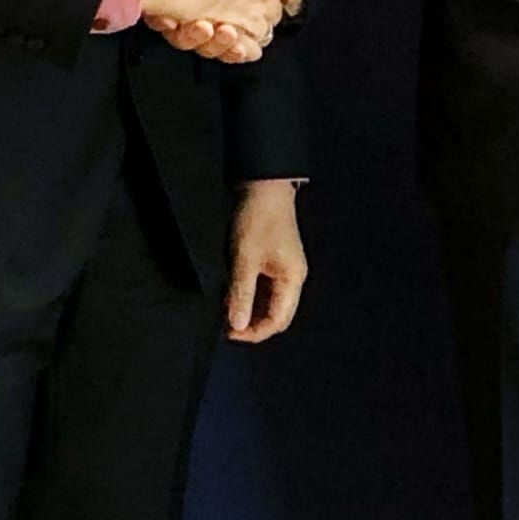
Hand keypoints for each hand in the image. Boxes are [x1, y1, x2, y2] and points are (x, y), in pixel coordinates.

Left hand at [225, 179, 308, 341]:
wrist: (262, 185)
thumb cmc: (257, 218)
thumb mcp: (244, 258)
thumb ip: (241, 294)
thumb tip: (236, 325)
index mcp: (292, 279)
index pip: (277, 321)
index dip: (254, 333)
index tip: (230, 334)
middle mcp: (292, 278)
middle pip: (275, 315)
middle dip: (252, 324)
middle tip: (226, 325)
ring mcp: (284, 269)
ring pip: (269, 302)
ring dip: (249, 309)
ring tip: (226, 310)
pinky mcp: (274, 261)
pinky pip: (264, 287)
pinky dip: (249, 295)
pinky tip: (232, 293)